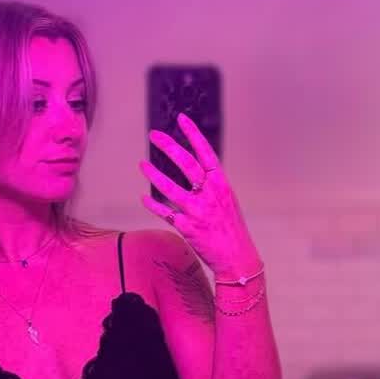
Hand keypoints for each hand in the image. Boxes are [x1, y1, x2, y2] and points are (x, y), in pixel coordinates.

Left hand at [139, 114, 259, 278]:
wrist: (237, 259)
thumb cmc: (232, 230)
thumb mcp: (228, 202)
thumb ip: (212, 186)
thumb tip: (196, 172)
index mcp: (222, 184)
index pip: (206, 153)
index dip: (193, 135)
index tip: (181, 119)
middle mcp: (210, 194)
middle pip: (186, 164)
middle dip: (168, 146)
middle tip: (154, 135)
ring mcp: (198, 211)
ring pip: (170, 187)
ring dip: (154, 174)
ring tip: (142, 164)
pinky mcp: (187, 227)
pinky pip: (165, 213)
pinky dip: (153, 205)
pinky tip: (144, 198)